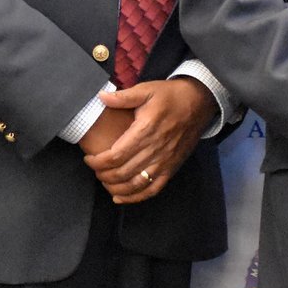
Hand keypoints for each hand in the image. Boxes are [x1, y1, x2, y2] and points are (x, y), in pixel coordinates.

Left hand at [84, 79, 215, 204]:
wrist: (198, 103)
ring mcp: (164, 161)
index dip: (98, 162)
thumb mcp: (146, 90)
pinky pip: (152, 189)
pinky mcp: (171, 168)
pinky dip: (135, 197)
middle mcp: (155, 149)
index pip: (116, 155)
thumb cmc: (170, 96)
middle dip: (103, 174)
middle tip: (94, 168)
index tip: (89, 159)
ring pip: (135, 184)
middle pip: (122, 172)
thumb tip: (101, 96)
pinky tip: (120, 197)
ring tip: (104, 181)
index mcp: (146, 130)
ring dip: (115, 188)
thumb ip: (123, 96)